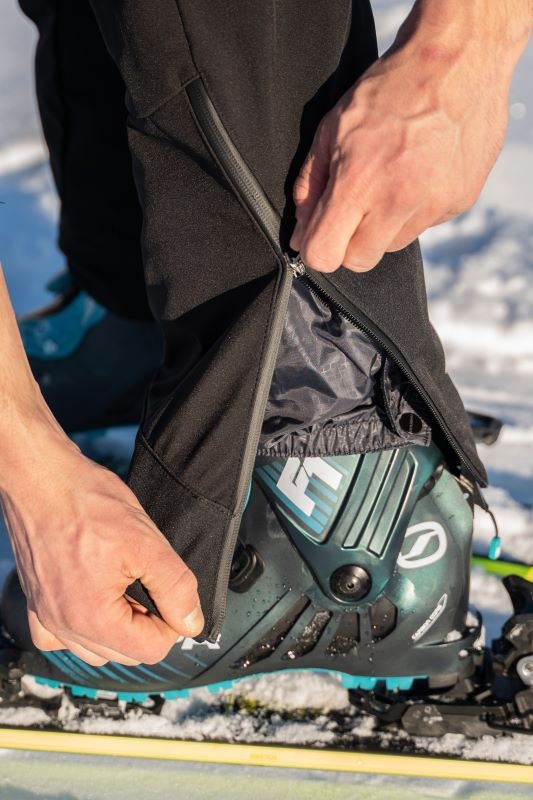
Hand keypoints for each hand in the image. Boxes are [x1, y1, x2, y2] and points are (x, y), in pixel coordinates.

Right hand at [0, 420, 203, 666]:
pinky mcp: (35, 600)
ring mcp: (46, 615)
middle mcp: (64, 625)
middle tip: (149, 583)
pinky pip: (61, 636)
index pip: (151, 650)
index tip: (172, 594)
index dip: (172, 623)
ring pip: (94, 649)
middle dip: (146, 625)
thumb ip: (175, 587)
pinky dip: (82, 627)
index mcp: (93, 617)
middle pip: (124, 654)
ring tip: (126, 587)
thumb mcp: (147, 542)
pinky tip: (94, 600)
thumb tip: (191, 622)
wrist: (42, 476)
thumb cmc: (86, 502)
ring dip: (118, 628)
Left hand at [290, 3, 523, 272]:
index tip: (318, 233)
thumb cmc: (389, 88)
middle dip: (349, 242)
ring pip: (393, 245)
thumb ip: (311, 185)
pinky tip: (418, 174)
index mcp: (360, 181)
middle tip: (354, 206)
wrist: (457, 60)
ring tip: (391, 181)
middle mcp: (399, 200)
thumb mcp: (332, 127)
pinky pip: (424, 226)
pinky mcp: (459, 203)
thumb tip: (302, 231)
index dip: (317, 247)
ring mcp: (434, 204)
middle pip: (359, 260)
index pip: (326, 255)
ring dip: (384, 226)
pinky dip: (415, 210)